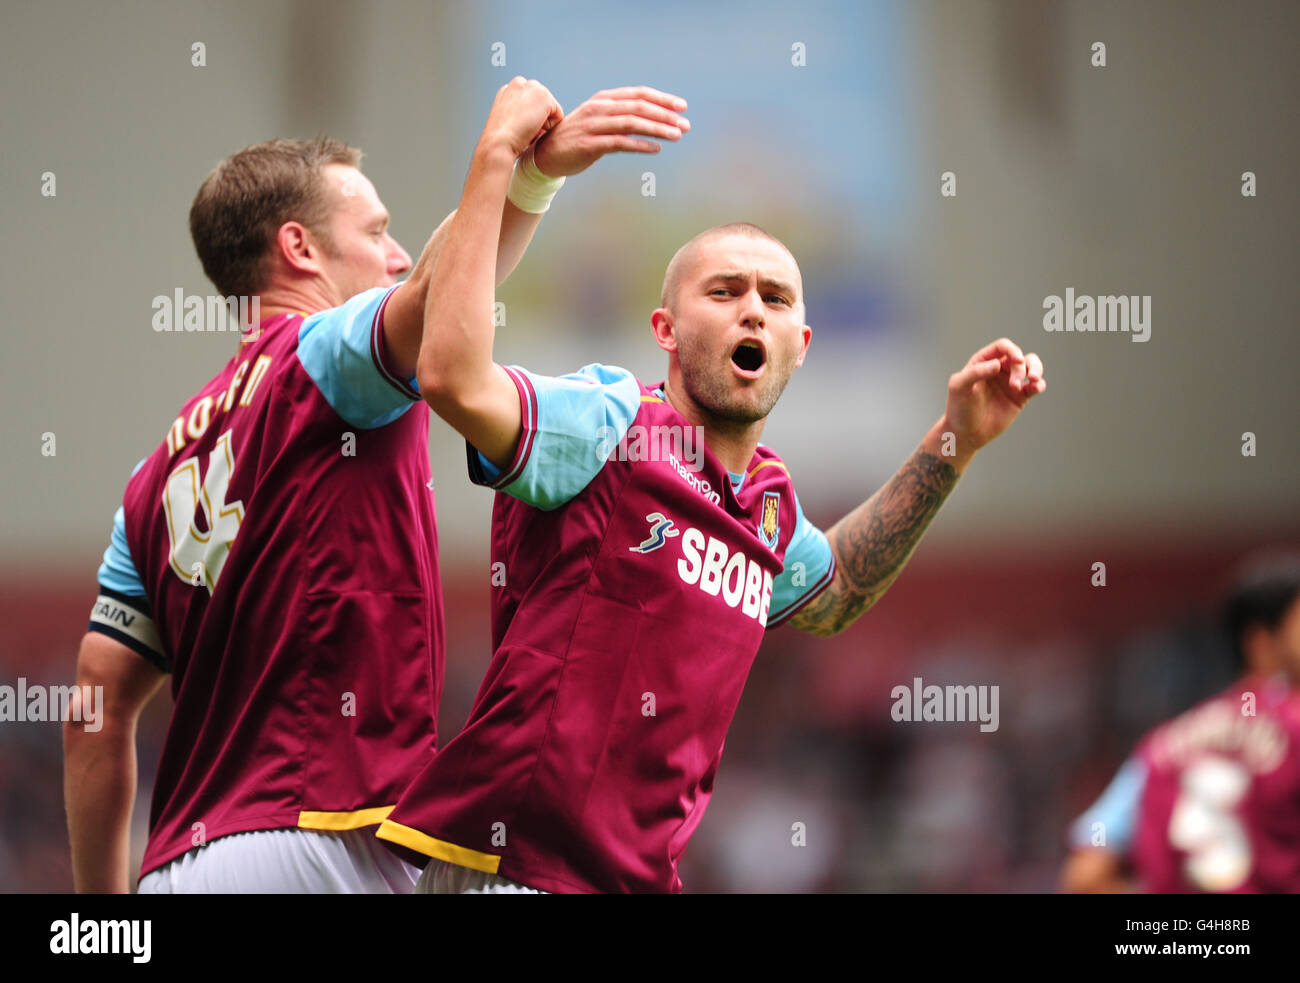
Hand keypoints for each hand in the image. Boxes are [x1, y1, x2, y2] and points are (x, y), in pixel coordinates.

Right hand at [483, 77, 563, 158]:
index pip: (531, 101)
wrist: (498, 142)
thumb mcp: (507, 119)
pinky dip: (550, 128)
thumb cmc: (501, 139)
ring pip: (550, 109)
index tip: (519, 127)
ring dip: (543, 124)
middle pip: (542, 104)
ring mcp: (532, 88)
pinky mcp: (544, 97)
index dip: (529, 118)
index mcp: (509, 88)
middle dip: (538, 119)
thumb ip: (519, 111)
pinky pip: (558, 116)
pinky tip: (535, 130)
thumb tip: (536, 118)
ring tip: (528, 130)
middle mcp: (520, 83)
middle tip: (524, 130)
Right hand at [532, 86, 689, 177]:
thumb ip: (621, 116)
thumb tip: (652, 119)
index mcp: (604, 99)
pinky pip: (620, 143)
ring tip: (677, 136)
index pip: (638, 94)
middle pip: (638, 107)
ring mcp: (593, 126)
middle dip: (665, 115)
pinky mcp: (589, 145)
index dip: (662, 98)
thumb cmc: (578, 137)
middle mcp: (599, 108)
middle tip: (685, 125)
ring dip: (657, 129)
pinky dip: (640, 145)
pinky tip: (656, 148)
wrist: (545, 155)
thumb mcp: (599, 120)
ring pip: (632, 123)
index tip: (682, 106)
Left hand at [942, 338, 1045, 453]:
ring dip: (1036, 370)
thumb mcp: (959, 387)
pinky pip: (1035, 386)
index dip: (1012, 350)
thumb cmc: (958, 408)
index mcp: (983, 362)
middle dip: (1021, 367)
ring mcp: (1010, 382)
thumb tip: (997, 364)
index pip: (1002, 347)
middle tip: (1014, 385)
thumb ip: (976, 372)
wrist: (966, 433)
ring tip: (1034, 381)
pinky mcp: (1020, 397)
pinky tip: (1036, 388)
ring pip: (1031, 366)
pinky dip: (1039, 385)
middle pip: (1019, 356)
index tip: (1017, 361)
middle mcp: (998, 369)